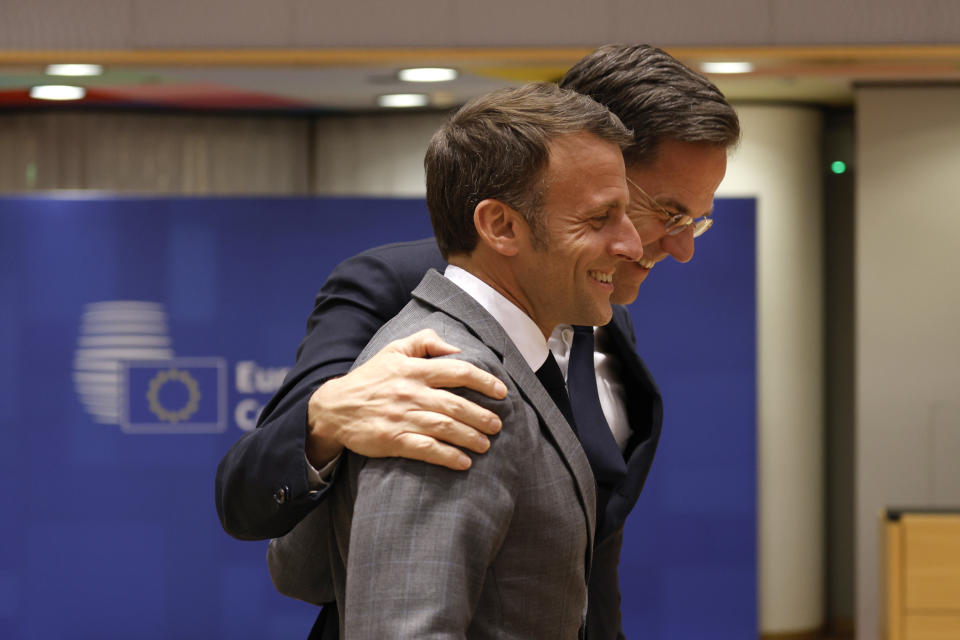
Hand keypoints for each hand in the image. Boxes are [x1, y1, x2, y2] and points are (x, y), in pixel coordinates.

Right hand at [306, 329, 507, 470]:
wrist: (334, 408)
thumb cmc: (370, 379)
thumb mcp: (393, 350)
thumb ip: (424, 342)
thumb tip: (454, 346)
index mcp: (414, 370)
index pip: (457, 371)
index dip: (484, 381)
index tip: (501, 391)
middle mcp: (411, 393)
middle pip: (456, 405)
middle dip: (482, 416)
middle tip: (498, 425)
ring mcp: (403, 417)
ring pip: (445, 428)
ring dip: (470, 437)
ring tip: (486, 445)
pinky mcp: (393, 440)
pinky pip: (426, 449)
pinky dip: (447, 456)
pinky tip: (463, 462)